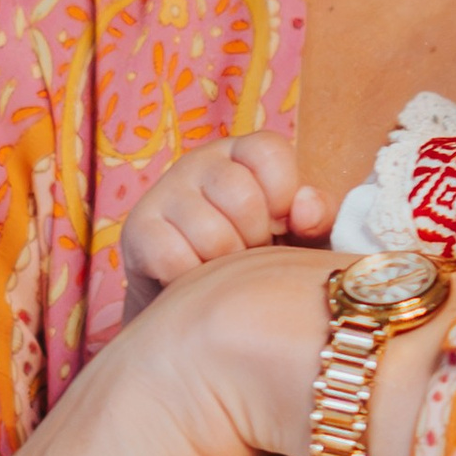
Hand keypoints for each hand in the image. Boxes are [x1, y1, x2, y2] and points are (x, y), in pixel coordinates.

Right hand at [119, 133, 330, 324]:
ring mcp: (164, 191)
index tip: (281, 223)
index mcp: (242, 153)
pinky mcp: (137, 229)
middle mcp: (199, 162)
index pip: (268, 150)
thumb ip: (318, 218)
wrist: (198, 305)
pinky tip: (194, 280)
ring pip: (211, 233)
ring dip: (225, 267)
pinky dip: (192, 279)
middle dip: (255, 239)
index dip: (283, 194)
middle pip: (240, 195)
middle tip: (249, 255)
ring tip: (222, 270)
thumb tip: (304, 210)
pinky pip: (174, 258)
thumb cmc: (259, 260)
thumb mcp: (299, 236)